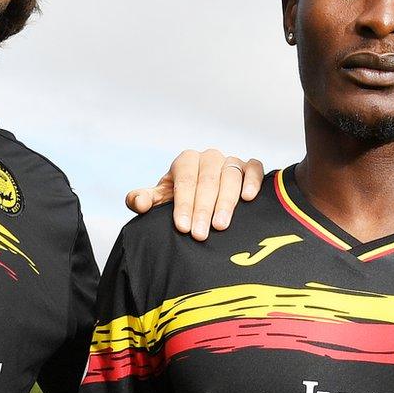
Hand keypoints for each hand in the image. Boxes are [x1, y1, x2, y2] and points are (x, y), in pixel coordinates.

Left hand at [125, 148, 265, 240]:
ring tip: (220, 226)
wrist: (204, 197)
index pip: (185, 181)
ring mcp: (230, 161)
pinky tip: (248, 198)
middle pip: (208, 180)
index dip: (183, 204)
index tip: (182, 227)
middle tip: (200, 235)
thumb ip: (145, 200)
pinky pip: (254, 168)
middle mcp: (209, 157)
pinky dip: (252, 180)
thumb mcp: (161, 200)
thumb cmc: (181, 199)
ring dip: (226, 202)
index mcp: (186, 161)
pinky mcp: (249, 167)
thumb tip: (138, 202)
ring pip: (230, 177)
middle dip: (203, 209)